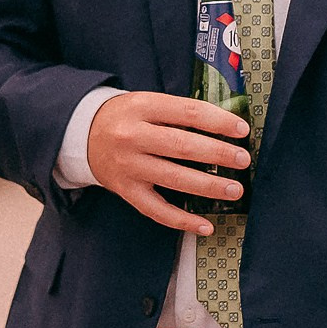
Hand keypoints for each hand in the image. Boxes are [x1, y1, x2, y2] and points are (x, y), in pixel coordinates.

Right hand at [85, 90, 250, 233]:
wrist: (83, 134)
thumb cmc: (126, 117)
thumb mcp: (147, 102)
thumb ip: (180, 112)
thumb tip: (226, 126)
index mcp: (141, 106)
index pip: (188, 112)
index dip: (218, 121)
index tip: (242, 130)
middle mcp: (132, 136)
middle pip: (182, 146)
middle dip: (218, 154)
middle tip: (243, 160)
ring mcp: (128, 166)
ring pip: (174, 179)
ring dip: (209, 187)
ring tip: (235, 190)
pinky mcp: (125, 190)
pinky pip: (157, 210)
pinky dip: (183, 220)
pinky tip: (206, 225)